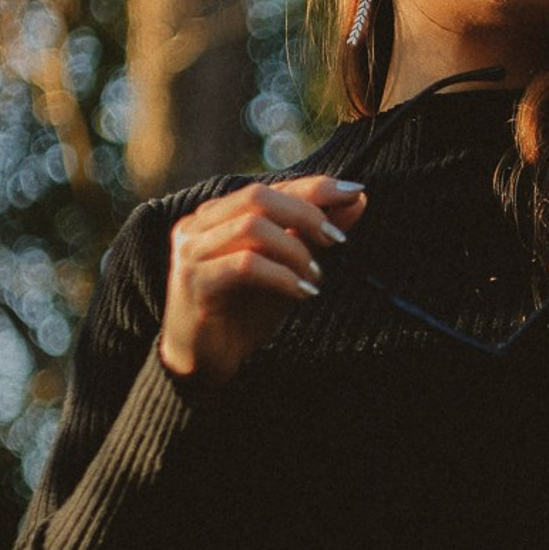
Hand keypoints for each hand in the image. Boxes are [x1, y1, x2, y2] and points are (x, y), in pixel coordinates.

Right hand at [159, 177, 366, 385]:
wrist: (205, 362)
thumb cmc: (244, 313)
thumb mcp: (287, 268)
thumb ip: (315, 233)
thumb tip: (357, 199)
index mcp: (218, 214)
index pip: (270, 188)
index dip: (314, 187)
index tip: (354, 192)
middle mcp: (199, 225)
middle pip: (257, 197)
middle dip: (306, 213)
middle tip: (337, 240)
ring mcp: (192, 252)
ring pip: (251, 228)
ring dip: (295, 250)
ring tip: (316, 276)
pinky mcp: (195, 282)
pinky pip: (246, 266)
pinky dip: (283, 277)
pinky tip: (303, 293)